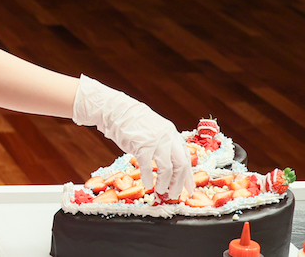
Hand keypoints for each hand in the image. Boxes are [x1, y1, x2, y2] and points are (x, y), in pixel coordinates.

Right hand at [71, 75, 194, 198]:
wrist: (115, 110)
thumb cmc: (133, 123)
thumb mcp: (155, 131)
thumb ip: (164, 145)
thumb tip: (171, 166)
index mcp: (172, 134)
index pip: (186, 158)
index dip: (188, 176)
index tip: (189, 189)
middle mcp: (167, 136)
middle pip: (180, 165)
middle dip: (179, 183)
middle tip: (175, 195)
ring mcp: (155, 140)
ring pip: (167, 168)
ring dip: (165, 183)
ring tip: (161, 191)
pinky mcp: (141, 144)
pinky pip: (147, 166)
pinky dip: (148, 177)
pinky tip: (146, 184)